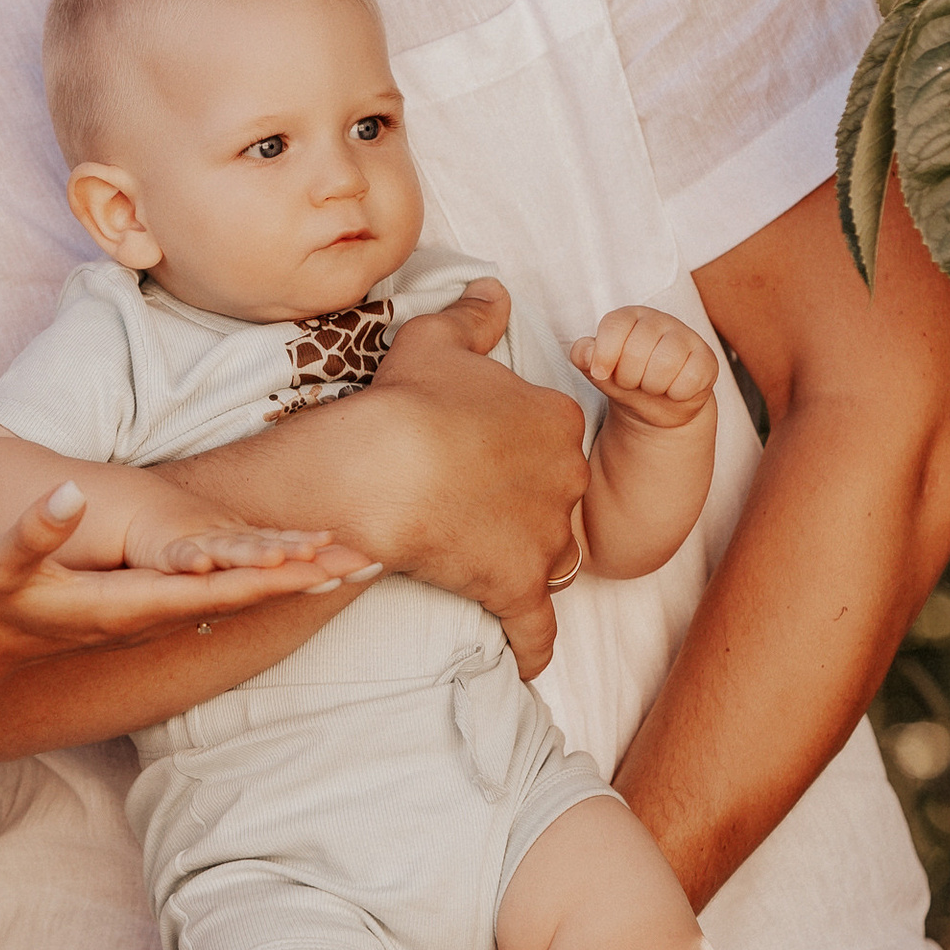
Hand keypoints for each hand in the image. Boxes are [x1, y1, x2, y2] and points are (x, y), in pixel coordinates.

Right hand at [0, 482, 356, 707]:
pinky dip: (265, 579)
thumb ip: (34, 532)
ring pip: (240, 596)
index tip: (317, 561)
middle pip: (243, 597)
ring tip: (353, 562)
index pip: (211, 590)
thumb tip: (68, 494)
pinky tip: (295, 569)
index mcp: (127, 605)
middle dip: (305, 579)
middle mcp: (152, 616)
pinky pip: (223, 593)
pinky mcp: (151, 607)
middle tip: (371, 559)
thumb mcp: (0, 565)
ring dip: (294, 581)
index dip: (266, 574)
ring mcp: (154, 615)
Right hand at [366, 284, 589, 672]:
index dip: (512, 447)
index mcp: (556, 421)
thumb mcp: (438, 340)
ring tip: (482, 567)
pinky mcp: (519, 587)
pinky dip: (531, 647)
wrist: (384, 467)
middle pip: (553, 498)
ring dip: (523, 565)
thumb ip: (473, 314)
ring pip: (549, 558)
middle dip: (521, 505)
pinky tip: (524, 663)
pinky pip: (537, 630)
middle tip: (470, 507)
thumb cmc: (408, 400)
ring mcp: (546, 537)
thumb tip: (494, 287)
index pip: (550, 437)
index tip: (477, 455)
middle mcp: (565, 479)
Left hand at [571, 302, 718, 429]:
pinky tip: (674, 389)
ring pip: (665, 363)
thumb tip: (587, 353)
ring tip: (652, 386)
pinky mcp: (707, 358)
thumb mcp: (598, 370)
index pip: (614, 326)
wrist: (659, 406)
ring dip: (652, 386)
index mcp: (630, 316)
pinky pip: (689, 379)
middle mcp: (659, 320)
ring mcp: (686, 336)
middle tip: (633, 381)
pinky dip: (676, 393)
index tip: (601, 374)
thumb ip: (584, 356)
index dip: (604, 355)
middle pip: (636, 350)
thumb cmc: (626, 380)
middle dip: (628, 378)